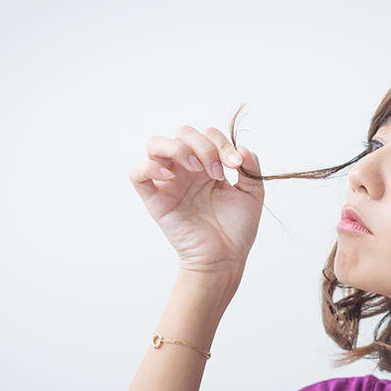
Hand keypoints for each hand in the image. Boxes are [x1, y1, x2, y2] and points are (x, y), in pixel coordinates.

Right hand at [130, 126, 263, 275]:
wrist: (226, 258)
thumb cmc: (236, 229)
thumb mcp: (253, 194)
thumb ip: (252, 167)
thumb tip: (242, 147)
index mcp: (207, 165)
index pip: (207, 134)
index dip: (222, 143)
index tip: (235, 165)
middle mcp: (186, 170)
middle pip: (182, 132)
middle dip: (203, 145)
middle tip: (217, 172)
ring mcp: (169, 183)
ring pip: (155, 144)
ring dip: (177, 149)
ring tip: (196, 169)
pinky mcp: (155, 200)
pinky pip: (137, 174)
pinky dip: (150, 167)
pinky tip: (171, 177)